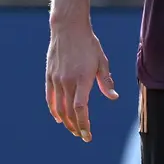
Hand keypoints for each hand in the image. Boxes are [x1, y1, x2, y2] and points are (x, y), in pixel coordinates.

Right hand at [45, 17, 118, 141]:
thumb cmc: (88, 44)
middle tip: (82, 135)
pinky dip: (54, 110)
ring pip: (59, 108)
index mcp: (82, 79)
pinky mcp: (49, 76)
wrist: (68, 28)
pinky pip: (50, 98)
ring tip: (72, 129)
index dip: (83, 123)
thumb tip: (114, 97)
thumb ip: (106, 81)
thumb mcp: (101, 61)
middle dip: (76, 126)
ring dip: (66, 121)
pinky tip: (58, 118)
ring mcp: (56, 79)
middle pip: (69, 112)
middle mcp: (67, 81)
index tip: (87, 135)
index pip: (81, 108)